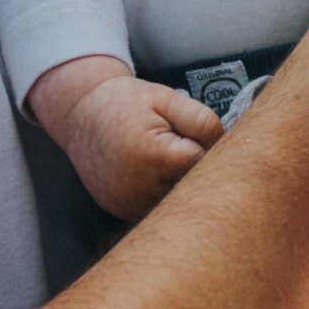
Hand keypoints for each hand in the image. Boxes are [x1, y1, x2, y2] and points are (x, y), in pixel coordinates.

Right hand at [28, 56, 222, 220]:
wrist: (81, 114)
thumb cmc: (127, 102)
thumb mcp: (167, 98)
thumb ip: (202, 120)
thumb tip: (227, 146)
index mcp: (154, 156)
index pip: (204, 163)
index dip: (205, 147)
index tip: (194, 135)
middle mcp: (139, 187)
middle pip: (192, 188)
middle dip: (196, 170)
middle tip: (183, 148)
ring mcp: (127, 203)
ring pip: (176, 204)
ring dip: (180, 186)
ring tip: (165, 160)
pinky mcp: (120, 210)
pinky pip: (156, 209)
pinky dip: (162, 196)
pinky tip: (153, 174)